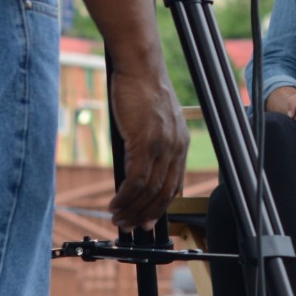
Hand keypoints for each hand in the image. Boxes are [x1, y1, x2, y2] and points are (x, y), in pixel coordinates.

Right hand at [107, 65, 189, 230]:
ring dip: (132, 209)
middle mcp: (176, 147)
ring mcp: (162, 146)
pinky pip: (136, 180)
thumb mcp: (153, 122)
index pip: (174, 185)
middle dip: (145, 215)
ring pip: (149, 191)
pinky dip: (125, 196)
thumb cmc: (142, 91)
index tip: (148, 221)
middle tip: (129, 227)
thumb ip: (150, 146)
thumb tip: (134, 172)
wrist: (140, 68)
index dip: (160, 207)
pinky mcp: (145, 143)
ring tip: (118, 218)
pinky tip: (115, 203)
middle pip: (163, 194)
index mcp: (181, 144)